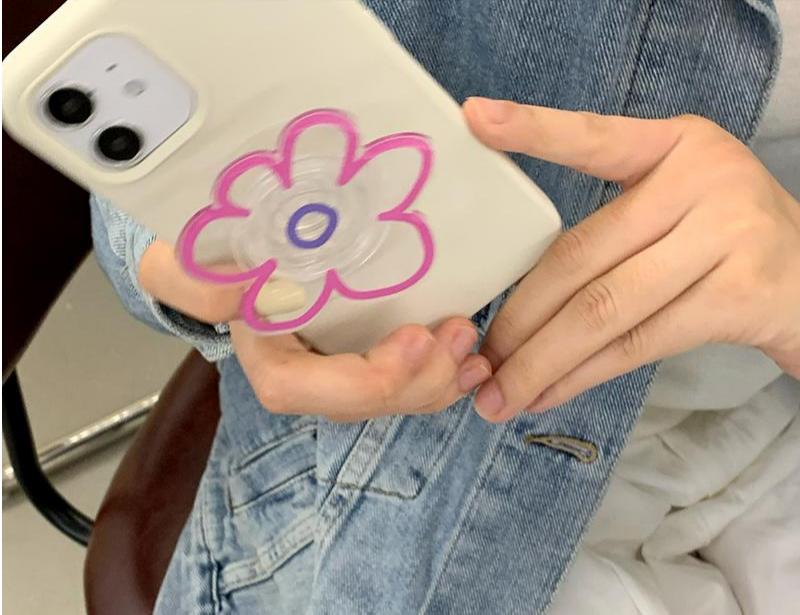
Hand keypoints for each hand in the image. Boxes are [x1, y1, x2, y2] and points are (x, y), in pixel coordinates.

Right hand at [138, 241, 491, 420]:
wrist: (234, 253)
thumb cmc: (212, 257)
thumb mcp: (183, 262)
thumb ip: (191, 281)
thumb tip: (238, 294)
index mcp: (266, 363)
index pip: (308, 392)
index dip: (366, 380)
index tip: (416, 339)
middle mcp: (306, 379)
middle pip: (363, 402)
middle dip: (418, 382)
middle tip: (459, 338)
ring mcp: (339, 372)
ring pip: (392, 398)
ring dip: (439, 381)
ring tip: (472, 349)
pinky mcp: (364, 357)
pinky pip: (407, 382)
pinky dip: (443, 375)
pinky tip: (474, 361)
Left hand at [463, 97, 799, 421]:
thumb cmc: (723, 242)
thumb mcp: (678, 205)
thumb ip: (612, 224)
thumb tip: (515, 294)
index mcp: (675, 146)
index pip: (595, 137)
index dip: (535, 130)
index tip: (476, 119)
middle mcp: (702, 180)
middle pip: (582, 255)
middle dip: (520, 316)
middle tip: (478, 358)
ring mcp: (727, 236)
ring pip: (603, 308)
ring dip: (541, 359)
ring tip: (499, 394)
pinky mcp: (740, 297)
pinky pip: (638, 344)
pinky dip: (583, 375)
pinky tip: (548, 393)